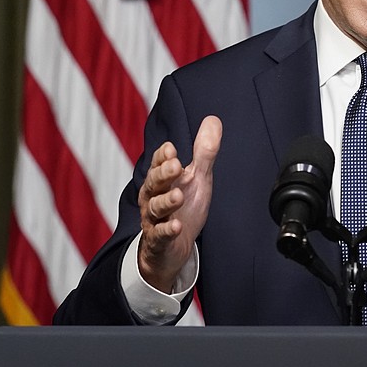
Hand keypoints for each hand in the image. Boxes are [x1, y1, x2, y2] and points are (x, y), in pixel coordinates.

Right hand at [136, 115, 221, 290]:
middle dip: (164, 174)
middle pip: (154, 182)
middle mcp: (153, 197)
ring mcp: (154, 219)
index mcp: (161, 180)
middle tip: (176, 165)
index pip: (158, 164)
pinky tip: (176, 226)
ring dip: (166, 201)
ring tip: (178, 196)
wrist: (173, 247)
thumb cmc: (183, 208)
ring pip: (155, 208)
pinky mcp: (159, 241)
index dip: (163, 157)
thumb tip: (214, 120)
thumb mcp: (197, 178)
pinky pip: (160, 235)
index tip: (171, 149)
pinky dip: (167, 231)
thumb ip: (204, 152)